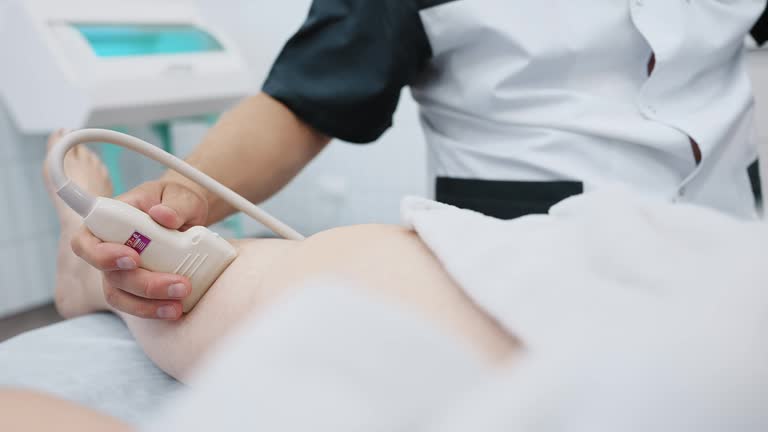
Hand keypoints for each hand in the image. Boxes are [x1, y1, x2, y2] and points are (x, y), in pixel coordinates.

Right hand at [70, 181, 208, 319]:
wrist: (188, 216)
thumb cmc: (176, 201)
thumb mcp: (181, 196)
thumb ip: (175, 205)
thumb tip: (163, 216)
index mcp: (110, 220)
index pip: (86, 240)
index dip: (102, 255)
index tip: (133, 258)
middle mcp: (110, 249)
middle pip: (111, 276)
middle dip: (145, 284)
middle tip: (179, 284)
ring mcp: (121, 271)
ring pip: (121, 296)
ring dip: (149, 305)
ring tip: (178, 304)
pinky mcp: (137, 288)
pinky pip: (138, 306)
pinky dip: (156, 310)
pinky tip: (176, 309)